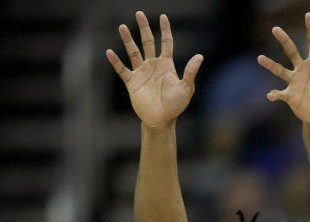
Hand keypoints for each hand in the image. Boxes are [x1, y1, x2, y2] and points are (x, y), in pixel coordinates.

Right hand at [106, 12, 202, 127]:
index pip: (166, 43)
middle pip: (148, 42)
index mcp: (166, 65)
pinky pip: (122, 69)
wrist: (162, 120)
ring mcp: (141, 73)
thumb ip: (190, 72)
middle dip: (144, 28)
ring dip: (128, 40)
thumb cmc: (176, 106)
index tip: (163, 17)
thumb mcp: (186, 88)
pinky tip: (110, 52)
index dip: (165, 30)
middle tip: (139, 14)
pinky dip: (116, 61)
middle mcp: (153, 65)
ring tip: (122, 27)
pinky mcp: (132, 82)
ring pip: (133, 52)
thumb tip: (200, 56)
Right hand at [257, 12, 309, 123]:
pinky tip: (270, 95)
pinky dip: (275, 94)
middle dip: (284, 40)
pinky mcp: (291, 96)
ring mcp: (295, 81)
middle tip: (276, 29)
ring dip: (271, 65)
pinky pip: (280, 93)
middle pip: (292, 51)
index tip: (308, 15)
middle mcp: (302, 68)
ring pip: (280, 70)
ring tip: (260, 58)